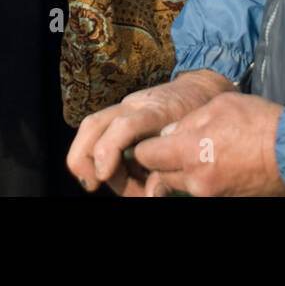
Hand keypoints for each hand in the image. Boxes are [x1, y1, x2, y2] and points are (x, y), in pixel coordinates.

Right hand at [67, 69, 233, 194]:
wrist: (198, 89)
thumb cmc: (199, 119)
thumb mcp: (192, 144)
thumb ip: (168, 170)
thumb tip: (150, 196)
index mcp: (157, 111)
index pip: (125, 126)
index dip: (108, 150)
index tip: (102, 176)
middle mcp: (134, 105)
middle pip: (93, 125)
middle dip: (86, 159)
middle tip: (97, 184)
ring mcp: (123, 106)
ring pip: (90, 128)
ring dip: (94, 162)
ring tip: (119, 184)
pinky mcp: (118, 113)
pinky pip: (98, 134)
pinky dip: (103, 157)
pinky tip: (124, 174)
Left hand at [132, 92, 284, 196]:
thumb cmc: (259, 122)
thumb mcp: (219, 107)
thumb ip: (187, 121)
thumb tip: (168, 133)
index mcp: (189, 152)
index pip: (146, 155)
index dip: (146, 145)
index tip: (153, 139)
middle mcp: (195, 180)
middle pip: (159, 174)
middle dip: (162, 161)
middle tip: (174, 147)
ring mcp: (210, 194)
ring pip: (179, 184)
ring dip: (182, 171)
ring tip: (200, 154)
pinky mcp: (224, 200)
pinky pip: (200, 191)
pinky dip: (200, 179)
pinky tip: (214, 164)